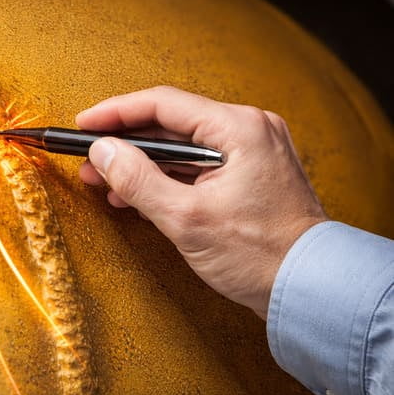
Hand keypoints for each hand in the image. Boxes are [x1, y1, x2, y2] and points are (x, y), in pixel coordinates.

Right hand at [76, 86, 327, 318]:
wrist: (311, 290)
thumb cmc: (260, 255)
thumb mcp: (186, 219)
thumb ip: (137, 180)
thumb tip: (102, 151)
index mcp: (239, 128)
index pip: (162, 104)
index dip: (115, 114)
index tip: (83, 125)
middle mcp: (249, 131)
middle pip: (170, 125)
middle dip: (124, 145)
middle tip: (88, 162)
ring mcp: (252, 153)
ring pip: (181, 148)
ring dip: (141, 165)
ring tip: (104, 183)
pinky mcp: (249, 176)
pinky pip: (197, 166)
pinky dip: (166, 178)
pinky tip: (138, 196)